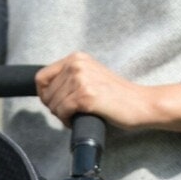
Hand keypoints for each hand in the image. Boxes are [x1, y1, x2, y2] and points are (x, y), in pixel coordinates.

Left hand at [35, 52, 180, 131]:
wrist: (140, 103)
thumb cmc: (114, 95)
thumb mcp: (89, 76)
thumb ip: (68, 78)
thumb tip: (43, 91)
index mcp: (76, 58)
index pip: (41, 77)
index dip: (44, 94)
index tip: (56, 102)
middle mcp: (77, 65)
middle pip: (45, 93)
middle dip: (54, 107)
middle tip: (71, 111)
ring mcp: (81, 80)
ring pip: (53, 105)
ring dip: (62, 115)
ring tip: (78, 114)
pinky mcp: (86, 96)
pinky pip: (62, 112)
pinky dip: (67, 121)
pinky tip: (79, 119)